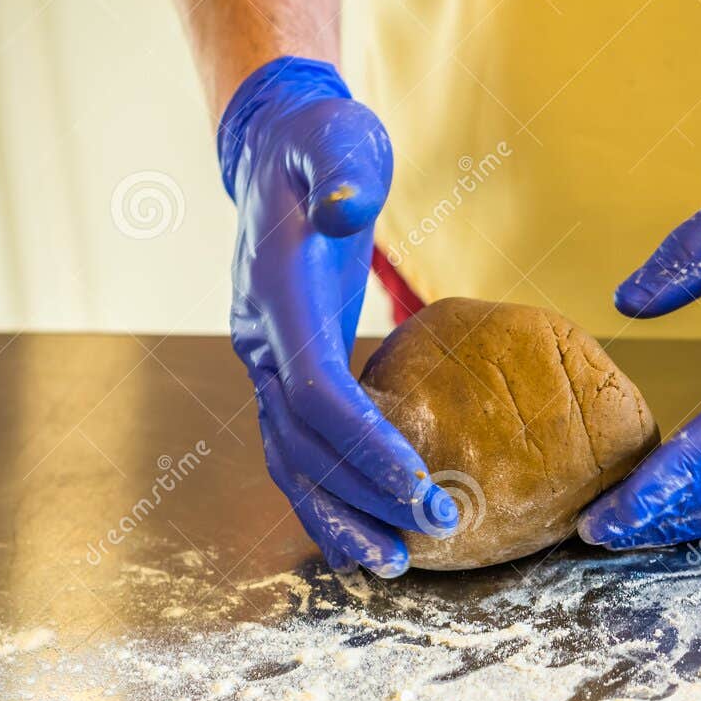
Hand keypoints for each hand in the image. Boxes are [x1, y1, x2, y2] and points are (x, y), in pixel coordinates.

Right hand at [220, 56, 455, 576]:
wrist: (275, 148)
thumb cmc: (318, 145)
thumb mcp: (335, 137)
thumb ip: (339, 167)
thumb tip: (346, 203)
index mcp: (275, 294)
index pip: (316, 390)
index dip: (366, 443)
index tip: (422, 484)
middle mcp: (260, 338)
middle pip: (302, 443)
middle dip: (364, 494)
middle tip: (439, 530)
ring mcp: (268, 358)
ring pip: (292, 458)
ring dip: (339, 514)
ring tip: (396, 563)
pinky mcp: (289, 367)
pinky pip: (304, 445)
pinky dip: (334, 490)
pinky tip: (375, 524)